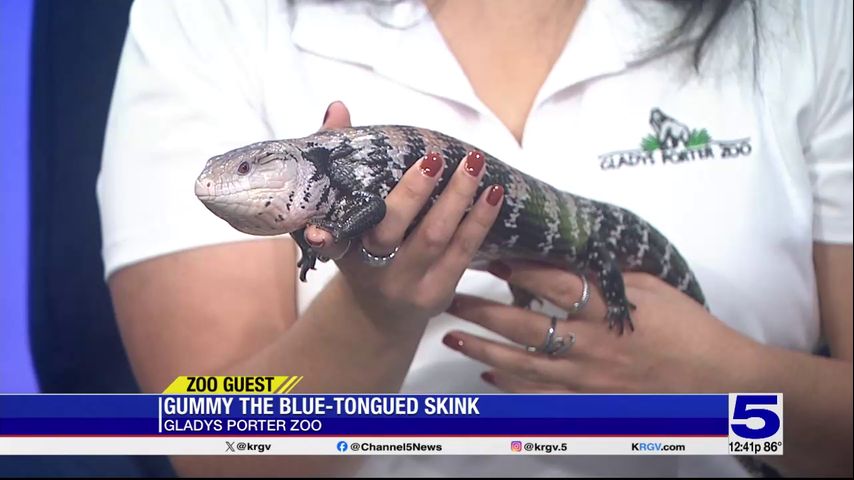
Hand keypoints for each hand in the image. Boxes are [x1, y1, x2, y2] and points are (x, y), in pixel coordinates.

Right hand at [306, 101, 505, 325]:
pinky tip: (493, 193)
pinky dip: (480, 220)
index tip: (316, 231)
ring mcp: (406, 284)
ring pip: (435, 238)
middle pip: (391, 232)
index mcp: (342, 249)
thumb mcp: (343, 213)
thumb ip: (339, 160)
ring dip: (458, 198)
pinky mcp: (437, 293)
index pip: (327, 243)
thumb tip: (338, 108)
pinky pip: (463, 252)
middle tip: (435, 158)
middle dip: (414, 193)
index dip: (321, 239)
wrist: (381, 310)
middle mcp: (371, 270)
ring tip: (473, 163)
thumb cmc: (363, 247)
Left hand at [444, 260, 762, 392]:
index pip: (555, 285)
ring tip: (451, 338)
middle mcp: (591, 345)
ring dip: (484, 351)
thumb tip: (560, 254)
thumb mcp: (648, 286)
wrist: (714, 379)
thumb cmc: (685, 326)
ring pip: (523, 365)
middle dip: (483, 311)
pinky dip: (510, 387)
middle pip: (526, 326)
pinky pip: (540, 395)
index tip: (489, 256)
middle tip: (450, 297)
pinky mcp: (588, 400)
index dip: (519, 270)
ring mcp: (586, 378)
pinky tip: (485, 377)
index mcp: (608, 311)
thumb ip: (603, 273)